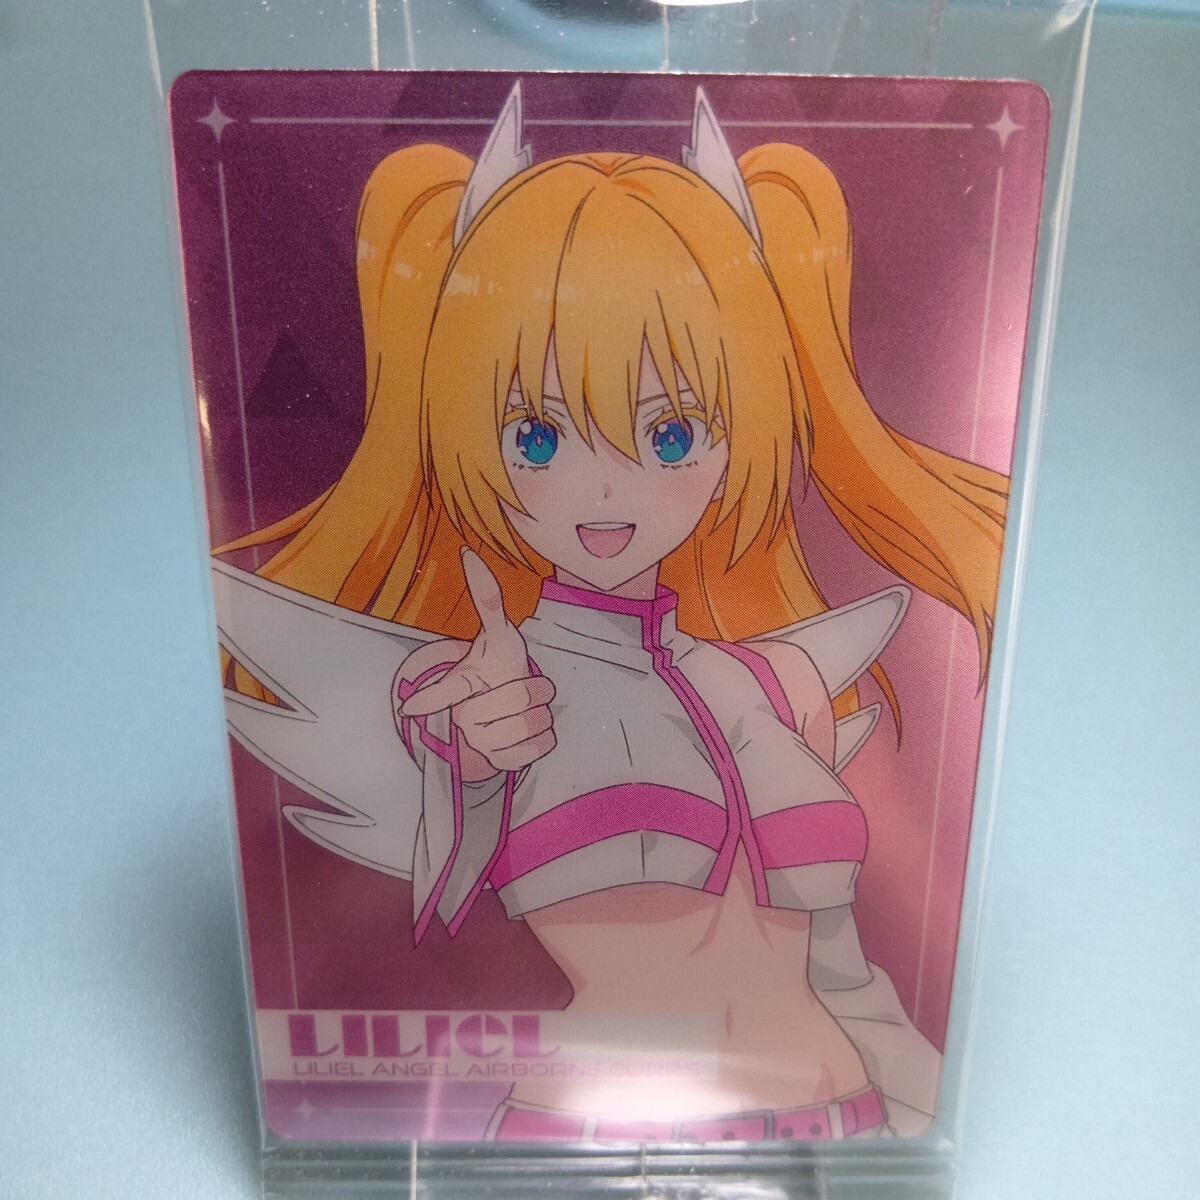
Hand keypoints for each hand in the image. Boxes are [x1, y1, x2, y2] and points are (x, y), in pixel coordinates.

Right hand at [399, 550, 555, 777]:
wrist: (507, 709)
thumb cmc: (498, 667)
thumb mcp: (498, 633)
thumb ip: (486, 597)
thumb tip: (468, 554)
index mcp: (463, 683)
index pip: (445, 690)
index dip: (431, 699)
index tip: (409, 709)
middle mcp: (465, 716)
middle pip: (519, 700)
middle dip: (536, 687)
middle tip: (531, 686)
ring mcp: (482, 742)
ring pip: (533, 724)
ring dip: (544, 712)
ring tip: (532, 707)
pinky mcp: (502, 764)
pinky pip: (539, 748)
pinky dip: (546, 736)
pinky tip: (535, 730)